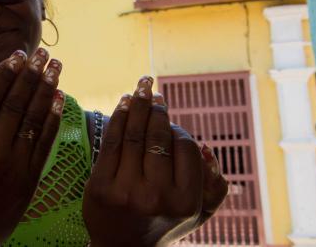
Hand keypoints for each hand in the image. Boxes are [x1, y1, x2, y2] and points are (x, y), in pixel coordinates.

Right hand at [0, 48, 63, 246]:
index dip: (6, 72)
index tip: (19, 54)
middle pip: (16, 104)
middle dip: (32, 75)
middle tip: (44, 53)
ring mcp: (12, 169)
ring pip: (33, 121)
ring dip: (46, 92)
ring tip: (56, 69)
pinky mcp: (27, 185)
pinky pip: (43, 145)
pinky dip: (52, 122)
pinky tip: (58, 102)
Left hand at [83, 76, 226, 246]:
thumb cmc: (162, 225)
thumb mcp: (196, 215)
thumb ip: (214, 187)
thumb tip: (208, 149)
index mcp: (185, 202)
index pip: (186, 148)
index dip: (179, 129)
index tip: (171, 119)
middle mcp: (157, 196)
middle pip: (158, 137)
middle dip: (156, 109)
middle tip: (152, 91)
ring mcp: (126, 191)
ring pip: (134, 135)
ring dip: (136, 105)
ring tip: (139, 89)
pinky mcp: (101, 186)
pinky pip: (112, 142)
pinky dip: (118, 118)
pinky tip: (123, 104)